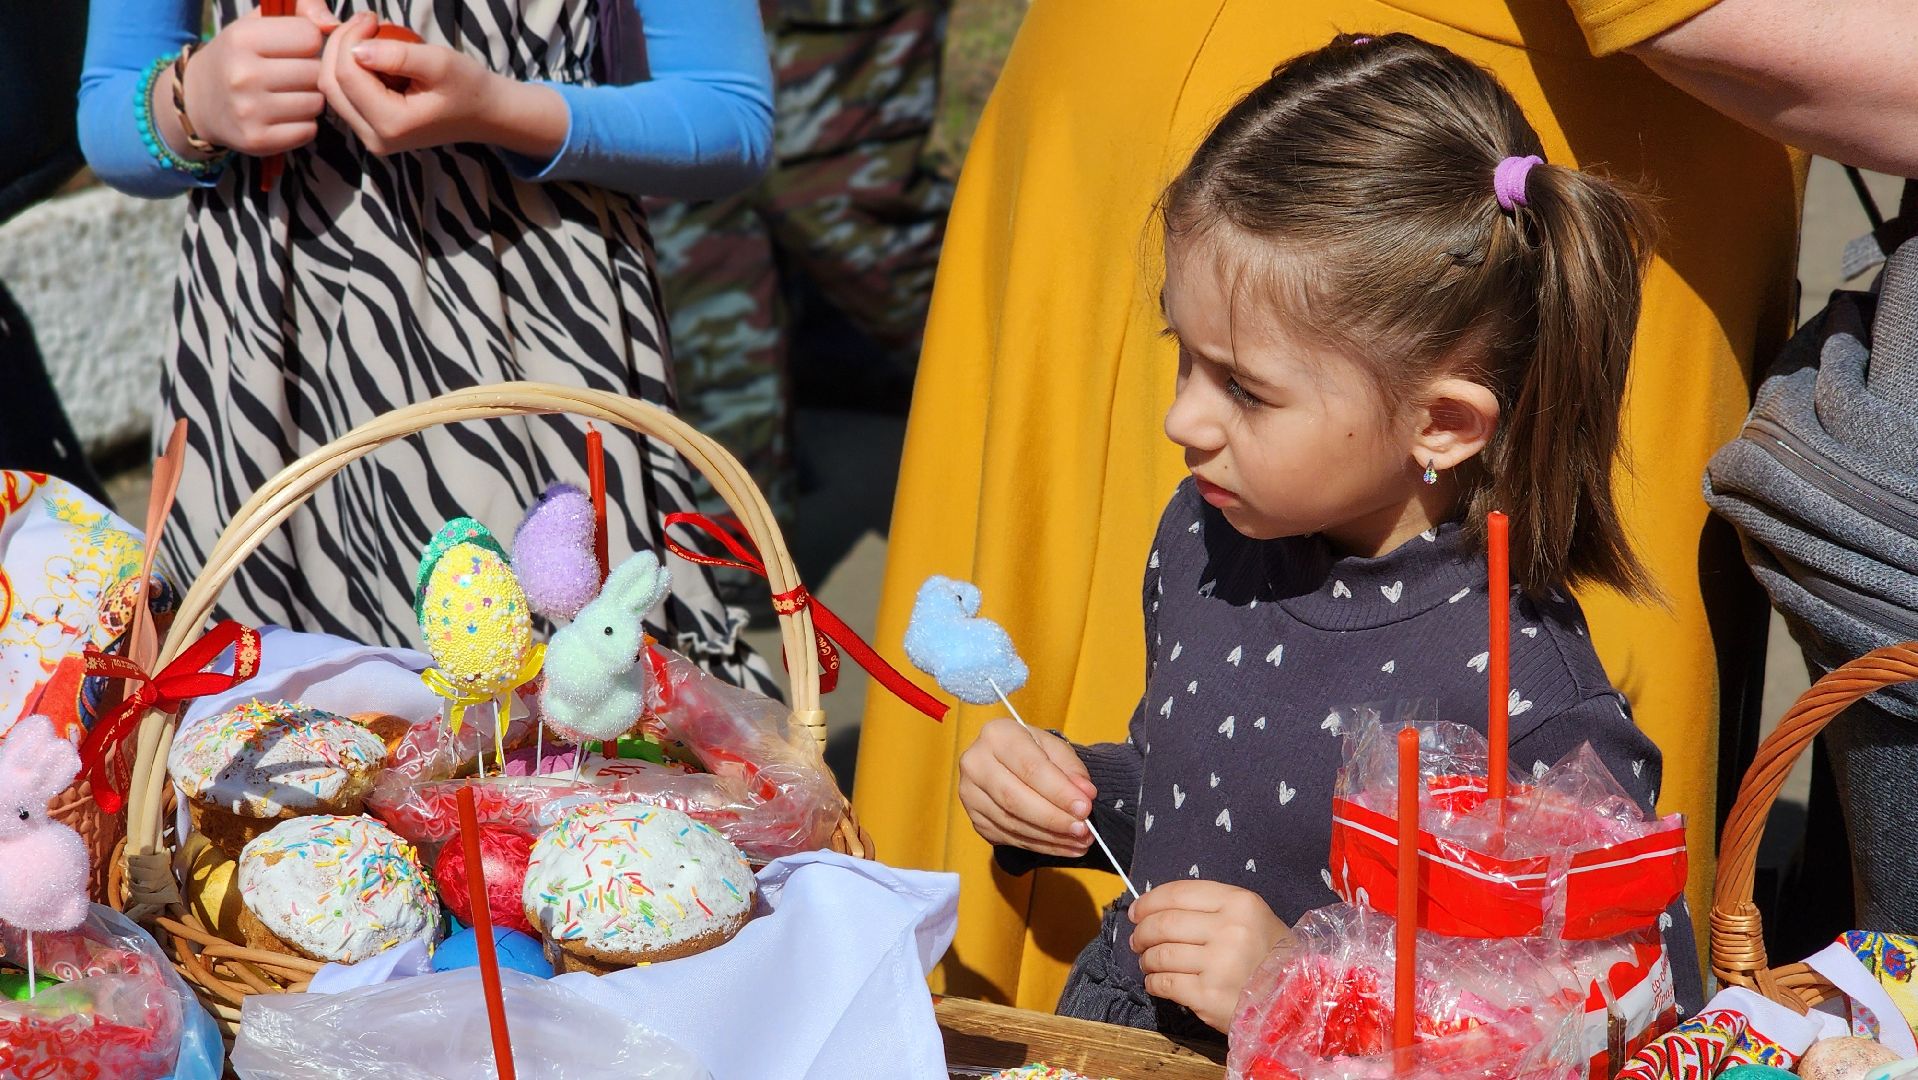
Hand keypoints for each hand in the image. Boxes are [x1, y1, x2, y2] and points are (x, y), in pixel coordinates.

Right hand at [171, 2, 333, 156]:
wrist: (199, 100)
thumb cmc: (241, 55)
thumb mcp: (260, 21)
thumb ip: (302, 6)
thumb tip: (333, 24)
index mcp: (242, 38)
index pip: (310, 36)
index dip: (308, 42)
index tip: (291, 48)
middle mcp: (242, 74)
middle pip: (316, 72)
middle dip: (310, 71)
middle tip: (288, 74)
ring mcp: (248, 111)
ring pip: (316, 103)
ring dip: (309, 99)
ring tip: (286, 94)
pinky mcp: (257, 140)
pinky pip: (309, 130)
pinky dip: (303, 124)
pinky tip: (283, 115)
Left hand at [319, 13, 565, 157]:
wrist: (485, 114)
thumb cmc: (468, 87)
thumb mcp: (439, 62)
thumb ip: (397, 55)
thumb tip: (356, 49)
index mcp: (391, 124)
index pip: (346, 76)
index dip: (348, 39)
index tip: (371, 17)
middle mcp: (375, 138)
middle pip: (331, 84)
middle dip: (339, 46)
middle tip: (365, 22)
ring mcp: (371, 138)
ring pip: (333, 90)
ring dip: (342, 57)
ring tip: (368, 36)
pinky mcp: (371, 131)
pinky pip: (345, 96)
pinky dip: (350, 70)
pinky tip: (370, 56)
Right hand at [957, 718, 1098, 856]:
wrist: (1008, 762)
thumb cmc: (1034, 752)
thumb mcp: (1056, 749)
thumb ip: (1072, 770)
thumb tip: (1085, 794)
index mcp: (997, 736)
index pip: (1030, 768)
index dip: (1059, 791)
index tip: (1084, 807)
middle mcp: (975, 764)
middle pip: (1014, 799)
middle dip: (1053, 818)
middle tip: (1083, 829)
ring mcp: (970, 794)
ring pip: (1011, 823)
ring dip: (1050, 837)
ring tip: (1080, 840)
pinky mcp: (975, 819)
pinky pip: (1009, 837)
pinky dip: (1040, 845)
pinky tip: (1064, 845)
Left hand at [1129, 880, 1295, 1032]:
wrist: (1297, 1001)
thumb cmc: (1270, 957)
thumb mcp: (1252, 917)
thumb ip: (1212, 908)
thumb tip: (1156, 910)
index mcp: (1240, 903)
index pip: (1179, 893)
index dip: (1149, 901)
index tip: (1136, 910)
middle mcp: (1229, 930)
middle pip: (1164, 924)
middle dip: (1143, 931)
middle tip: (1138, 939)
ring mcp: (1219, 965)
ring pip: (1161, 954)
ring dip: (1146, 958)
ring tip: (1148, 962)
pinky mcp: (1208, 997)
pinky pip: (1165, 984)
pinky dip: (1153, 982)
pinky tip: (1156, 982)